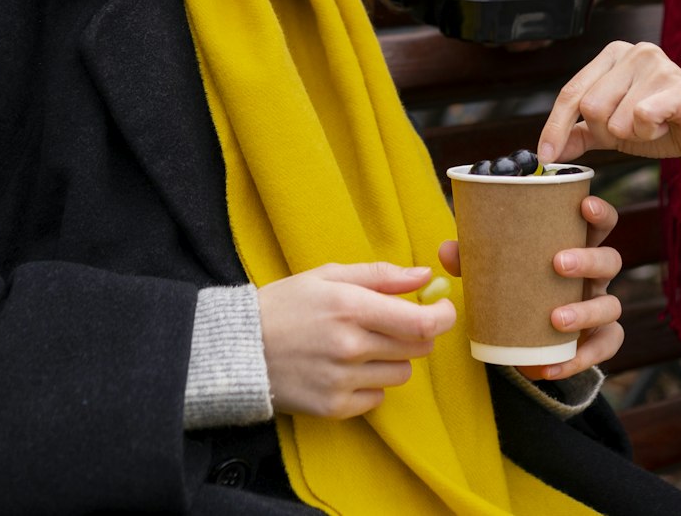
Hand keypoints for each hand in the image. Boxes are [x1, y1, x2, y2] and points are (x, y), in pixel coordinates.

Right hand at [258, 262, 456, 418]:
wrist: (237, 350)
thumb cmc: (285, 305)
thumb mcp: (327, 276)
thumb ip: (380, 275)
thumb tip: (424, 274)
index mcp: (351, 307)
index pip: (420, 322)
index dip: (442, 317)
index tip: (443, 311)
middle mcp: (350, 345)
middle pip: (418, 348)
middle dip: (415, 334)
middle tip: (391, 325)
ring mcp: (342, 380)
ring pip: (401, 373)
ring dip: (391, 360)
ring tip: (359, 348)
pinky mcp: (333, 407)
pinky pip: (377, 397)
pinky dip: (369, 384)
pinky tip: (344, 370)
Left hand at [437, 193, 623, 381]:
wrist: (525, 337)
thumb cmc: (516, 286)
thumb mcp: (494, 269)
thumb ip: (473, 258)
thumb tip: (447, 250)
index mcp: (575, 246)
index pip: (599, 223)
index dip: (600, 212)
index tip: (585, 205)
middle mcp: (593, 276)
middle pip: (611, 259)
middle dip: (589, 259)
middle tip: (558, 264)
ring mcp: (599, 307)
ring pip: (611, 306)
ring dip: (586, 312)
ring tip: (555, 319)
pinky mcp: (597, 341)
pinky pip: (603, 349)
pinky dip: (580, 360)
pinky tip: (551, 367)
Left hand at [537, 41, 680, 167]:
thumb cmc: (663, 125)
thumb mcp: (614, 129)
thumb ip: (581, 134)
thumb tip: (547, 151)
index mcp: (612, 55)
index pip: (570, 93)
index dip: (555, 127)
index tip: (546, 157)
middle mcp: (634, 52)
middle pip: (590, 108)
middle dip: (607, 132)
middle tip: (634, 130)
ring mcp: (658, 65)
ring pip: (616, 119)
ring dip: (633, 135)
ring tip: (655, 126)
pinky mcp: (680, 88)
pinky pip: (641, 116)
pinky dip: (649, 132)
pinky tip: (665, 126)